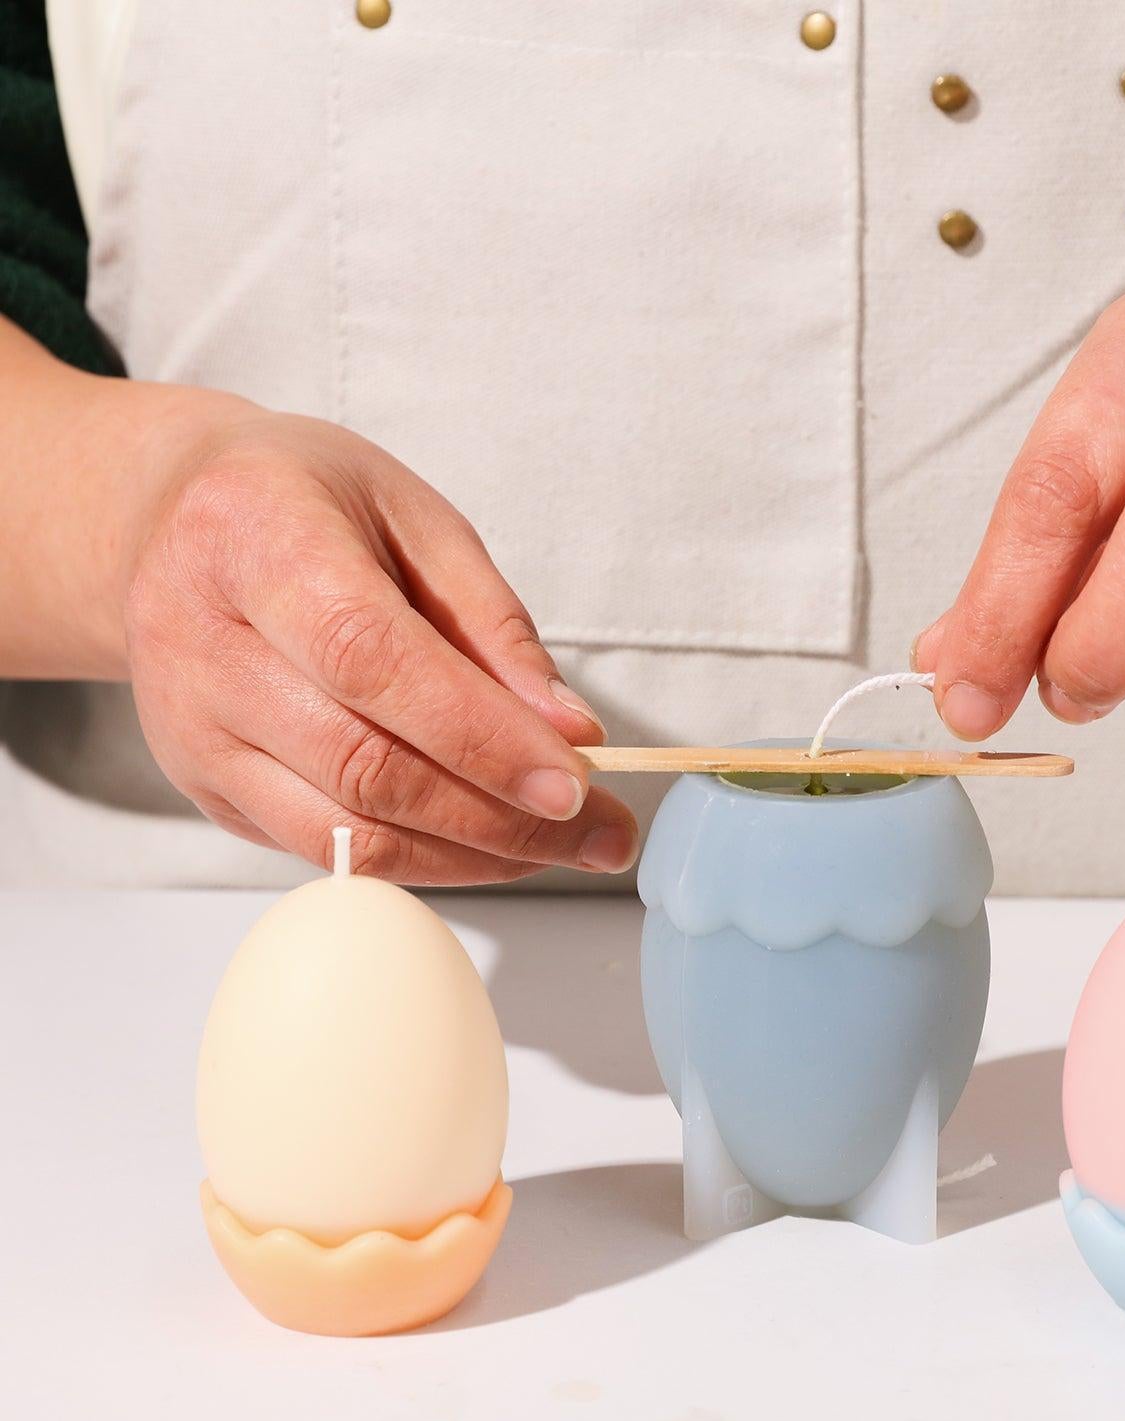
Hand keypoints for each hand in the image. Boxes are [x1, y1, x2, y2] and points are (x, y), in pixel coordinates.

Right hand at [123, 407, 636, 882]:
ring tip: (565, 846)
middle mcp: (201, 643)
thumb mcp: (418, 521)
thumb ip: (494, 627)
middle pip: (365, 765)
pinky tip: (492, 844)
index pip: (372, 659)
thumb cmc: (308, 507)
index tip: (574, 783)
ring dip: (475, 856)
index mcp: (255, 539)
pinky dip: (427, 861)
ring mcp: (193, 729)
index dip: (480, 735)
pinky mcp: (205, 788)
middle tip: (602, 833)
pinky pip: (329, 853)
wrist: (174, 524)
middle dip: (502, 817)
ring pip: (348, 834)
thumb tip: (569, 734)